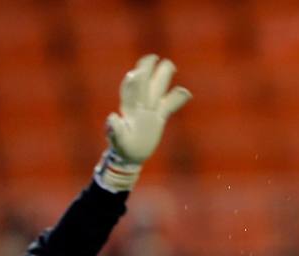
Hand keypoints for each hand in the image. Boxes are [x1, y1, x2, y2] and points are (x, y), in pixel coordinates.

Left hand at [95, 55, 190, 191]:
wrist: (130, 154)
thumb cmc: (122, 147)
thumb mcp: (118, 140)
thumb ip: (116, 130)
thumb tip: (112, 117)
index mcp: (129, 110)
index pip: (131, 91)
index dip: (133, 82)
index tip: (136, 72)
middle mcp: (139, 106)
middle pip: (145, 84)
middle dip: (147, 70)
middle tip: (153, 57)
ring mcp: (150, 110)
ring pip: (157, 90)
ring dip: (162, 77)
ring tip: (170, 65)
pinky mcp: (159, 117)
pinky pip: (169, 105)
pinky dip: (177, 99)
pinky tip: (187, 93)